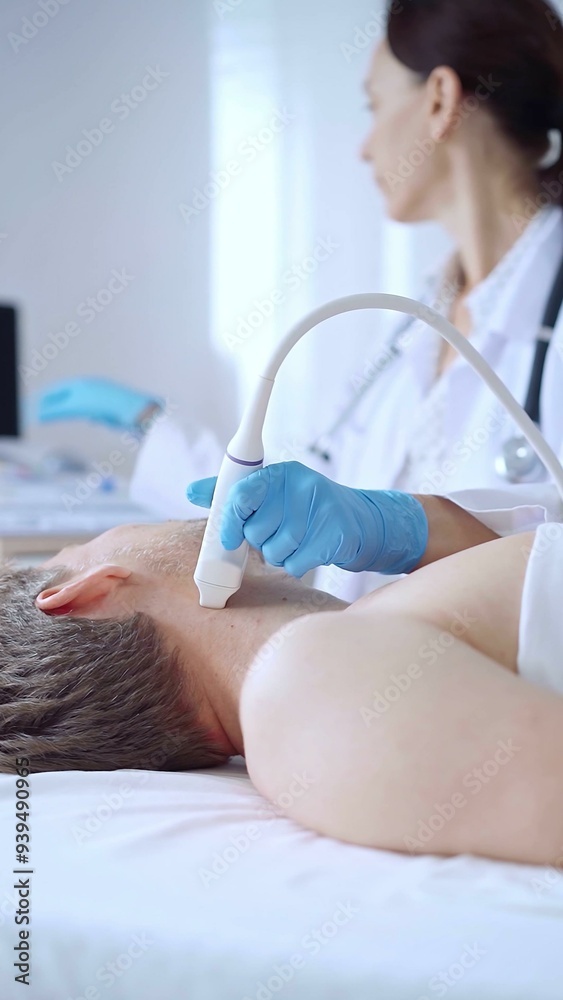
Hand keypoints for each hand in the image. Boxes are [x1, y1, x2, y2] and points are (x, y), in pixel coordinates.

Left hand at [36, 378, 161, 431]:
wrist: (149, 416)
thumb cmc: (136, 417)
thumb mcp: (115, 414)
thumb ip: (101, 413)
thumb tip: (92, 416)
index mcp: (96, 386)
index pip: (67, 389)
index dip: (52, 397)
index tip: (39, 404)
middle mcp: (90, 385)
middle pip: (59, 392)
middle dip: (42, 400)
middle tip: (26, 408)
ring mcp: (89, 392)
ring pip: (59, 399)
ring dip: (43, 408)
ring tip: (29, 415)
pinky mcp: (89, 401)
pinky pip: (65, 408)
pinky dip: (51, 413)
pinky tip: (40, 419)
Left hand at [187, 462, 427, 577]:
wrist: (358, 523)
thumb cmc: (304, 510)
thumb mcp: (271, 495)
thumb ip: (231, 493)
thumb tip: (190, 491)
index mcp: (281, 473)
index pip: (243, 493)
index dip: (230, 519)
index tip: (227, 536)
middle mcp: (301, 485)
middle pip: (257, 529)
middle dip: (260, 540)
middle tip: (274, 534)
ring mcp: (321, 509)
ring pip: (274, 549)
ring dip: (278, 555)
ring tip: (294, 542)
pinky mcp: (335, 534)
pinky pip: (296, 563)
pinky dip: (296, 565)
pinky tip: (308, 552)